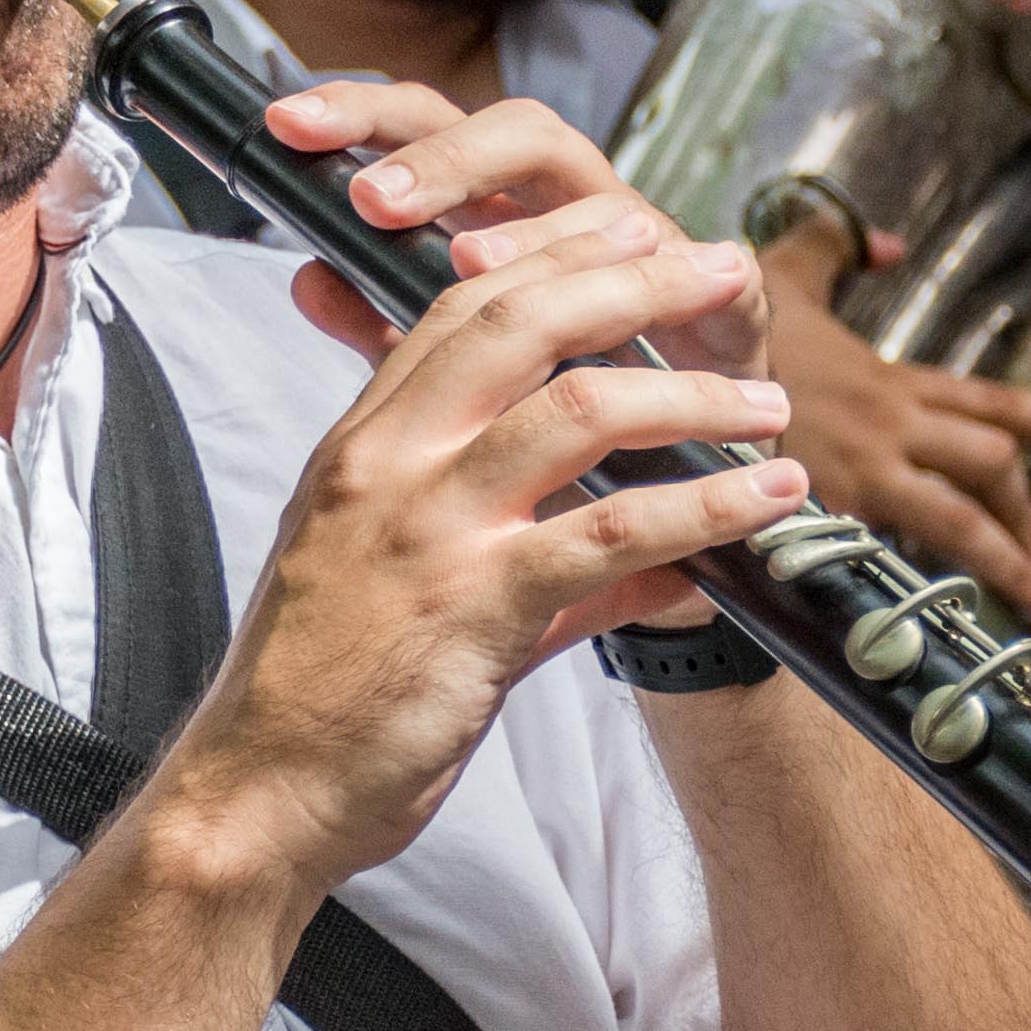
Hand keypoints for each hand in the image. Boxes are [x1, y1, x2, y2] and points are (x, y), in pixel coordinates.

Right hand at [165, 84, 802, 899]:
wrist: (261, 795)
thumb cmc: (324, 699)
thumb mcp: (411, 595)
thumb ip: (535, 561)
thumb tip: (650, 564)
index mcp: (363, 446)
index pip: (462, 307)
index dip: (558, 257)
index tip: (634, 236)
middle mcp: (390, 465)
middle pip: (526, 322)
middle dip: (637, 284)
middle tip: (718, 271)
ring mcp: (431, 529)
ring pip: (581, 409)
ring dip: (695, 395)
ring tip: (769, 406)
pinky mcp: (475, 604)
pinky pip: (611, 532)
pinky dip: (703, 506)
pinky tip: (762, 497)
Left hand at [285, 83, 763, 367]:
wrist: (682, 471)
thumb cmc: (567, 402)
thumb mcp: (457, 367)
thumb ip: (386, 318)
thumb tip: (304, 279)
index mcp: (504, 203)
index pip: (430, 128)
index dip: (362, 117)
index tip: (285, 125)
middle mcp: (576, 203)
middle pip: (516, 130)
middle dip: (443, 157)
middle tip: (377, 201)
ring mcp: (653, 237)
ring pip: (598, 190)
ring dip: (529, 226)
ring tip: (467, 264)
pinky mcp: (725, 291)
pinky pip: (699, 265)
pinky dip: (661, 277)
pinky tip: (616, 299)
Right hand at [750, 214, 1030, 620]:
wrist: (666, 372)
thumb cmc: (721, 334)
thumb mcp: (782, 273)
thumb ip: (837, 248)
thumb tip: (885, 240)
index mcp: (891, 381)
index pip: (995, 400)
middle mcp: (890, 425)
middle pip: (991, 463)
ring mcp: (860, 471)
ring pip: (958, 516)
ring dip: (1007, 559)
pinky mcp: (824, 512)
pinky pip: (891, 554)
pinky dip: (921, 585)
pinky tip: (940, 615)